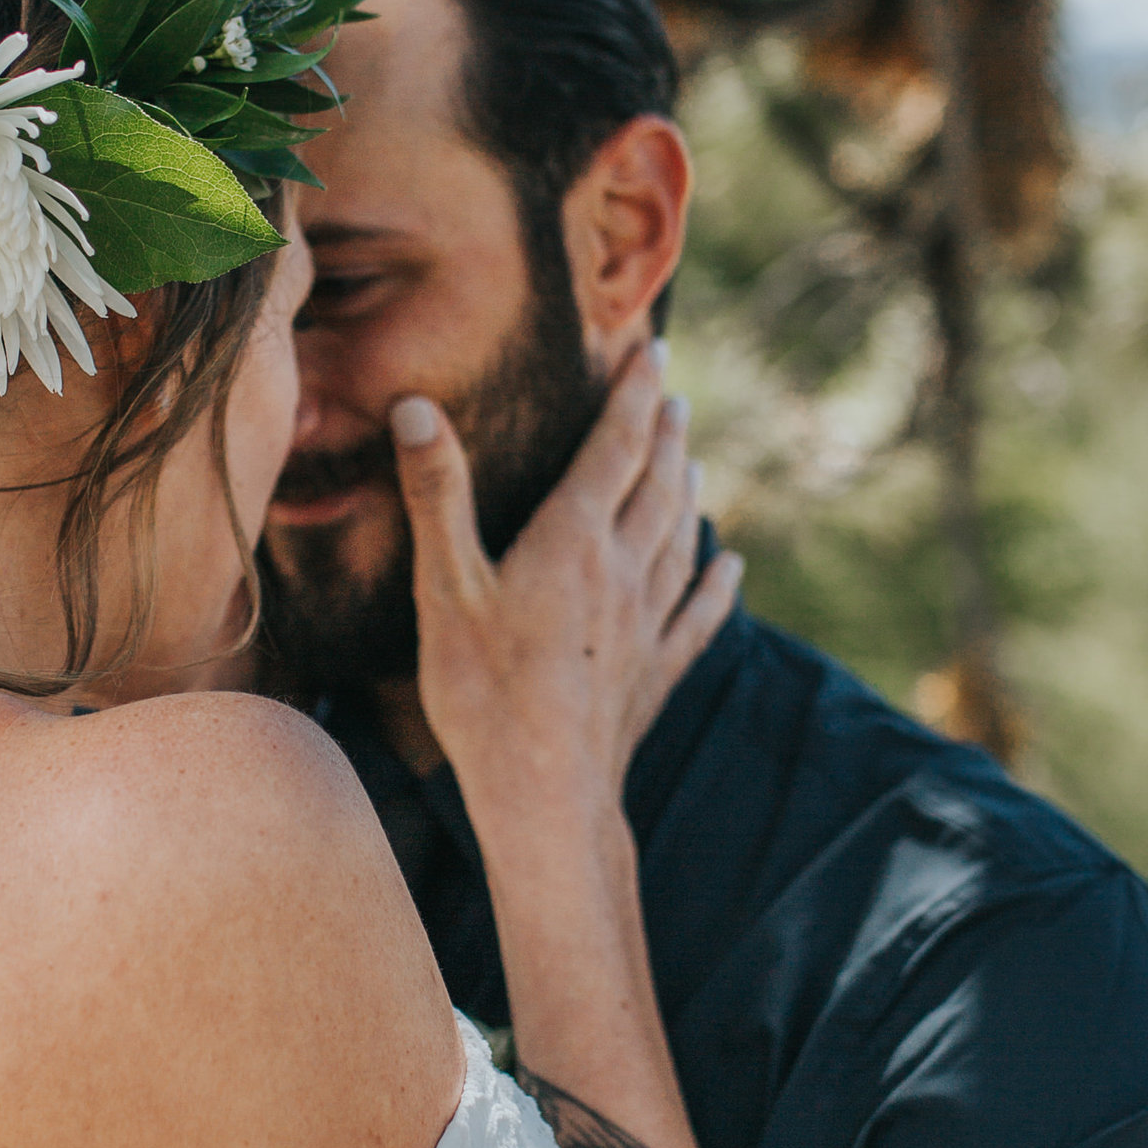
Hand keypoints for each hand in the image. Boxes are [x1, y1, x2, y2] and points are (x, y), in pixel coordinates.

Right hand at [389, 341, 738, 827]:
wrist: (545, 795)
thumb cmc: (484, 693)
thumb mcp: (445, 588)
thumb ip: (438, 495)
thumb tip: (418, 408)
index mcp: (573, 540)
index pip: (614, 448)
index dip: (633, 396)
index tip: (653, 353)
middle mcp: (622, 572)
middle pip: (655, 485)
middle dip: (664, 434)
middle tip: (674, 394)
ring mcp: (645, 624)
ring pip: (679, 539)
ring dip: (688, 492)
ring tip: (696, 459)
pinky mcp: (654, 673)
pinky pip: (697, 615)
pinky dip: (716, 584)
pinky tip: (729, 566)